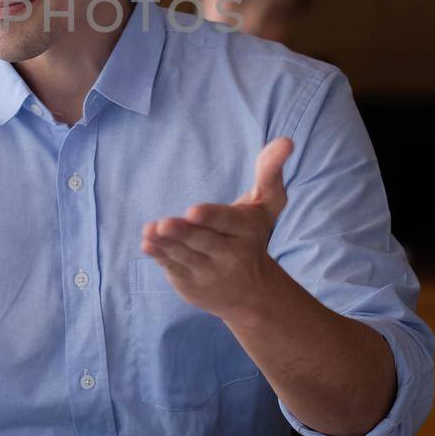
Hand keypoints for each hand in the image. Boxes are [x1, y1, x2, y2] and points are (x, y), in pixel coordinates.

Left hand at [140, 136, 292, 320]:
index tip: (193, 211)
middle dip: (183, 232)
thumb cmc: (255, 236)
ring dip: (166, 245)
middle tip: (164, 224)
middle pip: (203, 240)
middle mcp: (231, 255)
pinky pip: (174, 269)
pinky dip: (160, 258)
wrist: (254, 294)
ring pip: (185, 256)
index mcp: (247, 231)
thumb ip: (271, 171)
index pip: (227, 221)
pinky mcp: (191, 285)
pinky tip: (147, 245)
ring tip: (150, 232)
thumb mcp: (267, 205)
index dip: (211, 217)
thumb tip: (286, 141)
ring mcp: (210, 273)